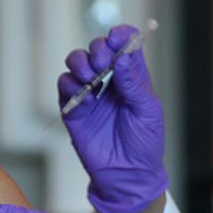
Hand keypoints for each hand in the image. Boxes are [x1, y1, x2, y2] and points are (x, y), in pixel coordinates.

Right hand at [59, 24, 167, 212]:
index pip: (124, 45)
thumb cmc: (145, 144)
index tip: (116, 38)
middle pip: (97, 49)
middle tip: (102, 63)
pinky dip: (71, 86)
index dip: (120, 36)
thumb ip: (133, 84)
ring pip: (76, 63)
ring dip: (80, 63)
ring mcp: (90, 94)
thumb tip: (122, 58)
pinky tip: (85, 98)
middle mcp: (110, 81)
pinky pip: (64, 87)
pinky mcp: (73, 110)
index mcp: (132, 77)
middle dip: (97, 49)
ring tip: (90, 78)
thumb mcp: (147, 112)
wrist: (128, 176)